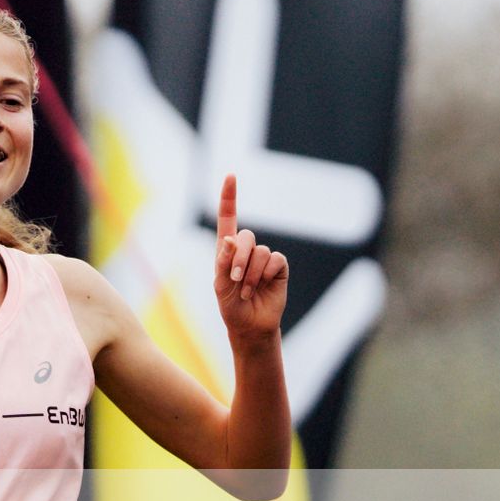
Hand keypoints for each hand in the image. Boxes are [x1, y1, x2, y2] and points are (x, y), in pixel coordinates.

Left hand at [214, 174, 287, 343]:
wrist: (249, 325)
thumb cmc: (230, 304)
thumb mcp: (219, 284)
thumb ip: (223, 261)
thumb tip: (230, 239)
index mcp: (227, 249)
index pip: (228, 218)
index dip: (230, 197)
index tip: (231, 175)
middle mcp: (246, 250)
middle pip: (246, 237)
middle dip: (238, 259)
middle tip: (234, 280)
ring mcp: (264, 258)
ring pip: (260, 251)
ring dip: (250, 273)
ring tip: (246, 291)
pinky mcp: (279, 267)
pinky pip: (275, 260)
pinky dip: (266, 274)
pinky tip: (262, 287)